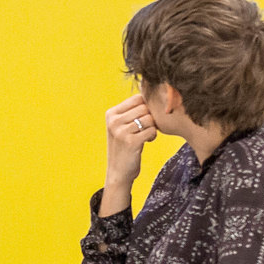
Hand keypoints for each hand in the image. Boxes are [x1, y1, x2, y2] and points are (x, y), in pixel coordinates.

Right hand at [101, 93, 157, 210]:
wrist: (118, 171)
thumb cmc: (124, 145)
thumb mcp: (120, 126)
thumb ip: (131, 111)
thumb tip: (150, 92)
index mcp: (111, 113)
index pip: (137, 98)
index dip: (146, 106)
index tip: (145, 117)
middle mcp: (114, 121)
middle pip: (145, 108)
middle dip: (150, 117)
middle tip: (147, 128)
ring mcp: (121, 131)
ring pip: (149, 119)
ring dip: (153, 127)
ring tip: (147, 134)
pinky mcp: (131, 142)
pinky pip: (152, 130)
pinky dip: (153, 136)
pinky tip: (147, 141)